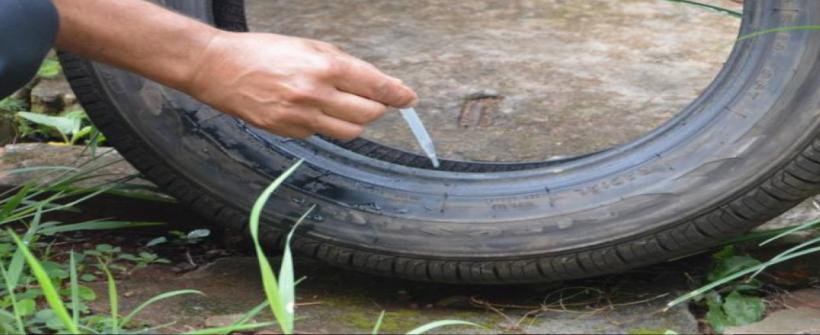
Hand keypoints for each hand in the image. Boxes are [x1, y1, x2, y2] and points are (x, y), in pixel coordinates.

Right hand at [185, 32, 417, 139]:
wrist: (219, 69)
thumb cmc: (263, 51)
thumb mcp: (307, 46)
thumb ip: (342, 64)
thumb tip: (372, 81)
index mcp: (325, 67)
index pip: (375, 86)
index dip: (397, 94)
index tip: (409, 98)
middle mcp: (317, 94)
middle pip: (369, 113)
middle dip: (378, 107)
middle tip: (375, 100)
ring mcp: (302, 117)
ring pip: (350, 130)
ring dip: (357, 120)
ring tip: (346, 106)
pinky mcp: (289, 132)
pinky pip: (322, 133)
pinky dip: (326, 124)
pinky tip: (311, 109)